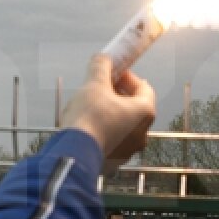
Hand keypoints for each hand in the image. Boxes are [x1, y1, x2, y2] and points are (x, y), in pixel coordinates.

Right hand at [63, 54, 155, 174]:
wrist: (74, 153)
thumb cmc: (89, 117)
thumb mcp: (94, 85)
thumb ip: (101, 67)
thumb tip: (103, 58)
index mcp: (144, 112)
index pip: (143, 87)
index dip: (128, 77)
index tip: (114, 72)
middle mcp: (142, 133)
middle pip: (134, 106)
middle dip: (119, 94)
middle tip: (101, 86)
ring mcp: (129, 150)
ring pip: (124, 124)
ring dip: (112, 112)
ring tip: (92, 106)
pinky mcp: (115, 160)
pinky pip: (113, 140)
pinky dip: (106, 130)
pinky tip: (89, 125)